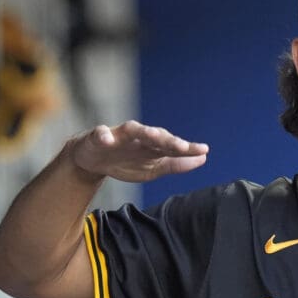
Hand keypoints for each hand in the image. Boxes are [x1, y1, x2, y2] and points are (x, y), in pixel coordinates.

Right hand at [70, 120, 208, 182]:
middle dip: (168, 140)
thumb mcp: (154, 168)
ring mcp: (119, 135)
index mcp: (153, 146)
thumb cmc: (127, 161)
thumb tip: (203, 158)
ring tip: (153, 135)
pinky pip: (100, 133)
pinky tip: (107, 138)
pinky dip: (103, 135)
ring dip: (143, 132)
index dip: (187, 148)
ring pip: (133, 129)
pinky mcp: (98, 136)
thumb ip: (177, 164)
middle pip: (156, 135)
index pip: (173, 146)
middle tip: (182, 146)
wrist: (94, 161)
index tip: (204, 150)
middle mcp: (139, 137)